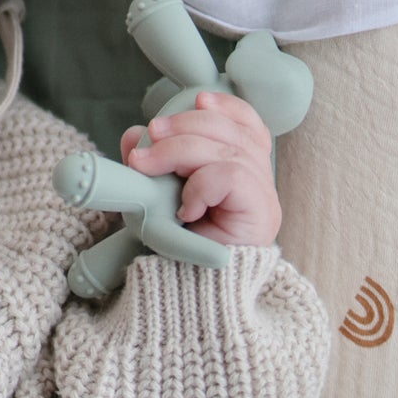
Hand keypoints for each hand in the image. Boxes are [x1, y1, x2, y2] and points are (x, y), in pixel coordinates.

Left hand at [119, 89, 280, 246]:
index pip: (248, 125)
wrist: (192, 300)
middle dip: (184, 126)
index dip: (225, 106)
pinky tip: (186, 208)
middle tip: (148, 137)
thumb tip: (133, 135)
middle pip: (231, 133)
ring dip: (178, 151)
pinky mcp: (261, 213)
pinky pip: (229, 176)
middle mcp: (259, 181)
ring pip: (226, 150)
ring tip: (145, 166)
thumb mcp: (156, 200)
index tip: (196, 98)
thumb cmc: (179, 252)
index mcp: (243, 172)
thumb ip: (149, 167)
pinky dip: (200, 184)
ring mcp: (264, 197)